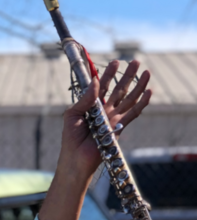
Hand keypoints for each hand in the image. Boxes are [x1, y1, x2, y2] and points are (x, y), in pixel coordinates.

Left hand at [56, 59, 151, 182]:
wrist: (76, 158)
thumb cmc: (71, 138)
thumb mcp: (72, 114)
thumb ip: (85, 98)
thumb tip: (95, 81)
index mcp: (91, 106)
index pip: (101, 86)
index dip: (108, 74)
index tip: (115, 62)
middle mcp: (104, 110)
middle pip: (118, 90)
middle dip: (127, 76)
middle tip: (135, 61)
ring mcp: (113, 119)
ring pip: (129, 99)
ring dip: (139, 86)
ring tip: (147, 72)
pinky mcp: (119, 128)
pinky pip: (133, 114)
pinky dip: (142, 103)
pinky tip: (149, 92)